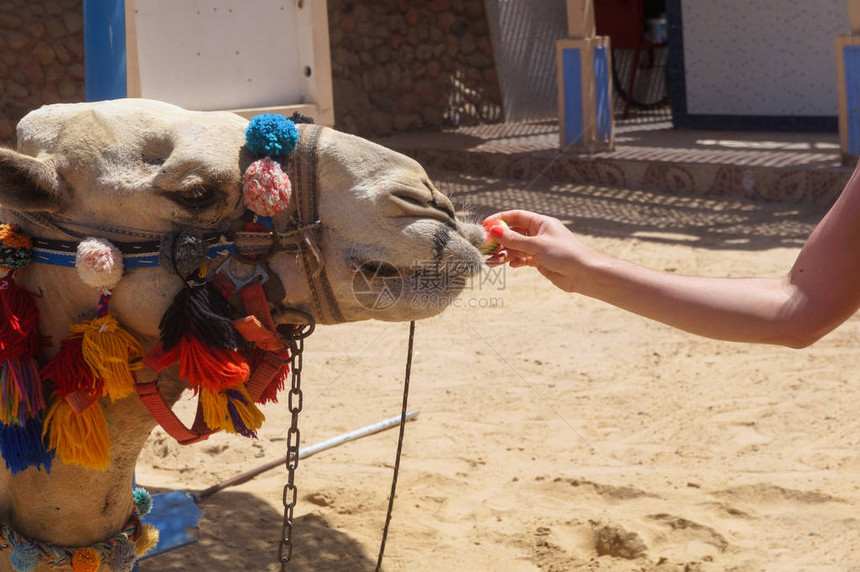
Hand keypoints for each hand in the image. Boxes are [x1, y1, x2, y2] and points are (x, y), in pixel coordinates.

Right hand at [484, 210, 600, 292]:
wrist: (584, 274)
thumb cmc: (565, 254)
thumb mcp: (536, 245)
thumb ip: (514, 240)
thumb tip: (494, 231)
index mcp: (541, 223)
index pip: (516, 216)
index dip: (500, 219)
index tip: (485, 225)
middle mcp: (540, 233)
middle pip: (514, 233)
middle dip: (500, 240)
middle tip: (486, 247)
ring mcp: (540, 247)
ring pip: (516, 247)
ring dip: (505, 253)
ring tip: (493, 261)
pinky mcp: (540, 261)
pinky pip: (522, 258)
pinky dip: (514, 261)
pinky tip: (510, 265)